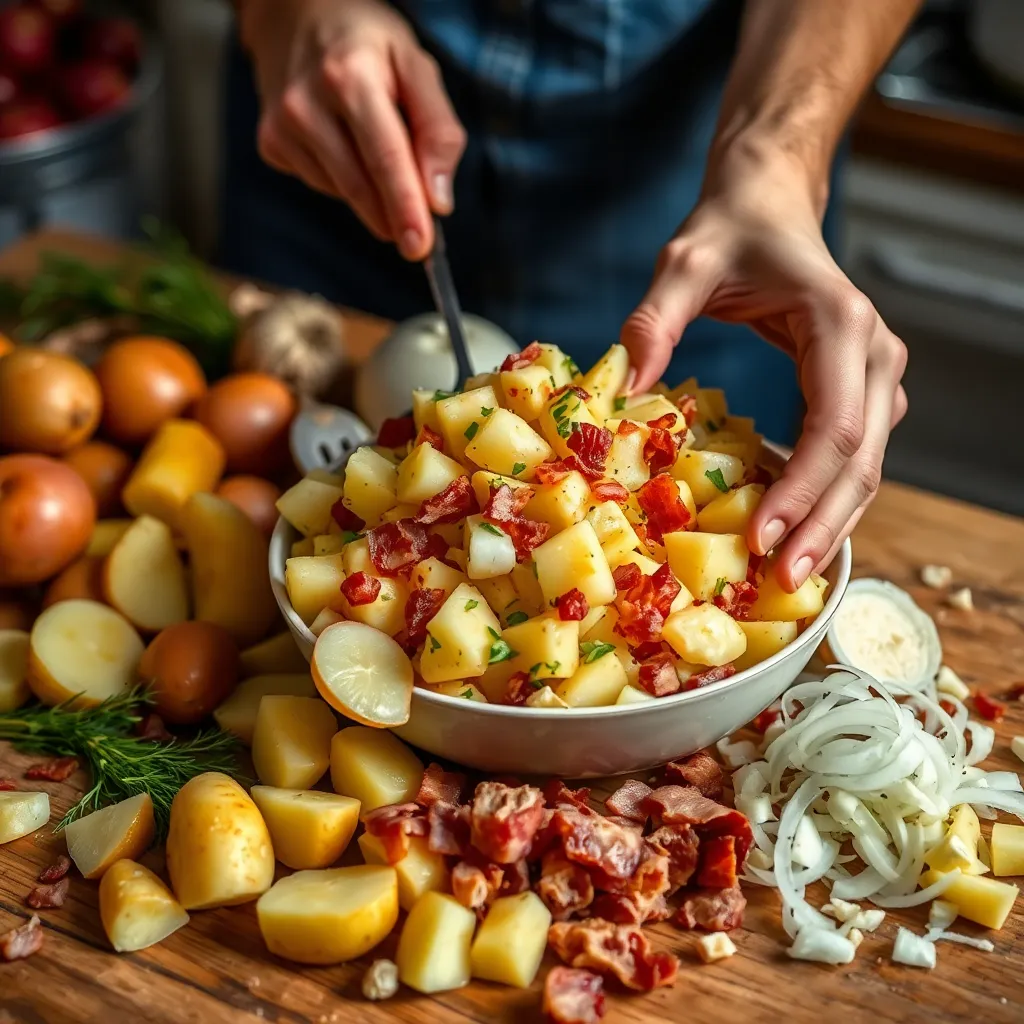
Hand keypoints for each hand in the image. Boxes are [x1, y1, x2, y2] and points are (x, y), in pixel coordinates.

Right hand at [240, 0, 465, 258]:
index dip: (404, 206)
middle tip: (419, 241)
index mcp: (349, 76)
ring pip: (342, 192)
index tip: (420, 246)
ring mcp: (281, 126)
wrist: (297, 16)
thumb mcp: (416, 67)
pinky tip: (345, 148)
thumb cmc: (368, 44)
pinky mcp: (270, 144)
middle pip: (360, 185)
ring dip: (373, 195)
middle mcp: (306, 103)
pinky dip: (344, 181)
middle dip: (394, 218)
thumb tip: (440, 200)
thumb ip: (438, 130)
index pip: (384, 157)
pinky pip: (322, 185)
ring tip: (379, 156)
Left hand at [621, 148, 906, 591]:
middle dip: (821, 525)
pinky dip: (825, 501)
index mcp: (840, 323)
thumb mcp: (684, 261)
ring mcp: (874, 376)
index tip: (762, 535)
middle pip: (861, 460)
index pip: (835, 424)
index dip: (802, 488)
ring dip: (830, 524)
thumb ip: (655, 318)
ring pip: (866, 468)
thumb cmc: (731, 231)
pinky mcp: (859, 391)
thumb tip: (621, 387)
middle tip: (780, 580)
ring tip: (789, 576)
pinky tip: (794, 537)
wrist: (770, 205)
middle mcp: (874, 353)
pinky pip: (850, 458)